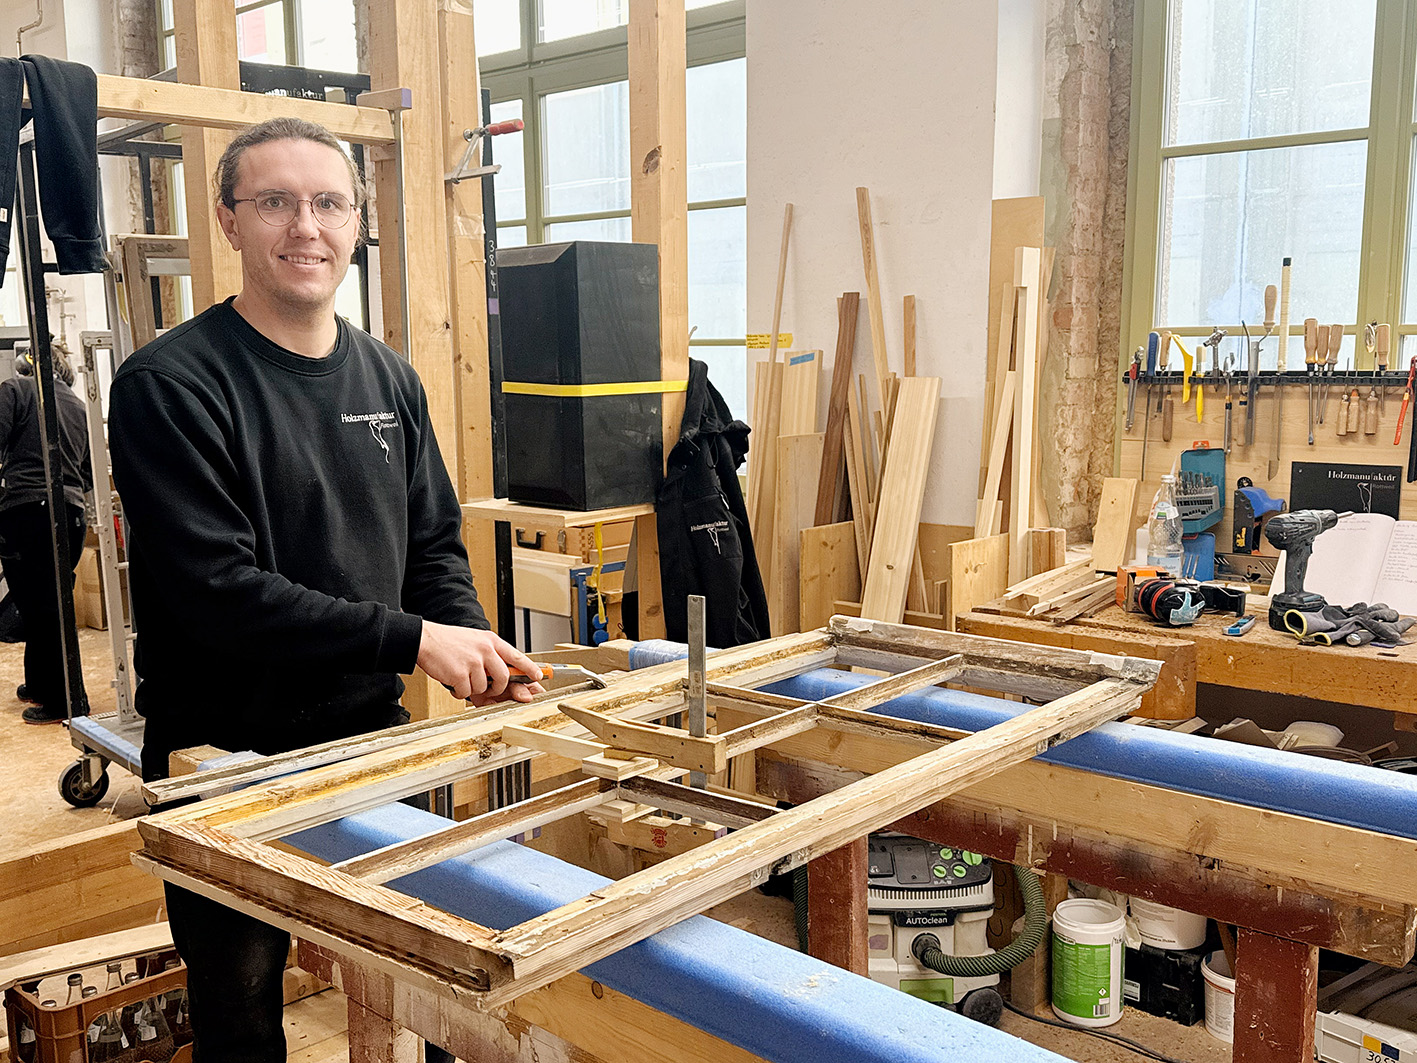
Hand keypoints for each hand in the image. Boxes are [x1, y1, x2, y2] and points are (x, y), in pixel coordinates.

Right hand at [415, 622, 542, 704]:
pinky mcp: (460, 673)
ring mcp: (473, 662)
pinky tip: (452, 681)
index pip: (517, 656)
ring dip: (472, 688)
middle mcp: (485, 650)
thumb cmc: (448, 642)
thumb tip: (499, 682)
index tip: (538, 676)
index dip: (530, 668)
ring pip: (484, 688)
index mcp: (491, 641)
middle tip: (488, 689)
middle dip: (498, 689)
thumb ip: (489, 657)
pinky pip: (466, 693)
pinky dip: (459, 692)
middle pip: (504, 678)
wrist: (425, 639)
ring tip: (461, 678)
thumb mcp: (474, 642)